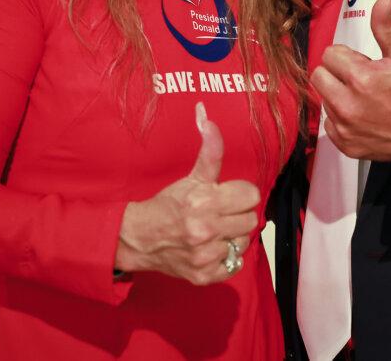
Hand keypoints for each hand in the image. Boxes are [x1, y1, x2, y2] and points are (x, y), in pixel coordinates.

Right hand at [114, 102, 259, 284]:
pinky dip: (226, 257)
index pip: (251, 195)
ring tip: (216, 230)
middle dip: (238, 214)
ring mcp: (205, 255)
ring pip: (244, 242)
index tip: (227, 195)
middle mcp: (205, 229)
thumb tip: (207, 115)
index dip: (240, 193)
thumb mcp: (191, 176)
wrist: (139, 238)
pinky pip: (234, 264)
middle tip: (221, 212)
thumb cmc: (168, 205)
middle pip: (251, 219)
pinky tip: (211, 248)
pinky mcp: (204, 276)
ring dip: (233, 236)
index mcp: (204, 201)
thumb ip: (210, 149)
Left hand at [311, 0, 390, 163]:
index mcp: (361, 78)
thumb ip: (387, 27)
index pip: (330, 54)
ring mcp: (346, 128)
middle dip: (337, 73)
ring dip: (338, 95)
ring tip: (365, 98)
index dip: (348, 56)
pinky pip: (329, 125)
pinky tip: (363, 115)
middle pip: (319, 76)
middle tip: (361, 78)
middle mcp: (348, 105)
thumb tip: (383, 1)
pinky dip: (341, 119)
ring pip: (323, 100)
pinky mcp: (346, 145)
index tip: (364, 63)